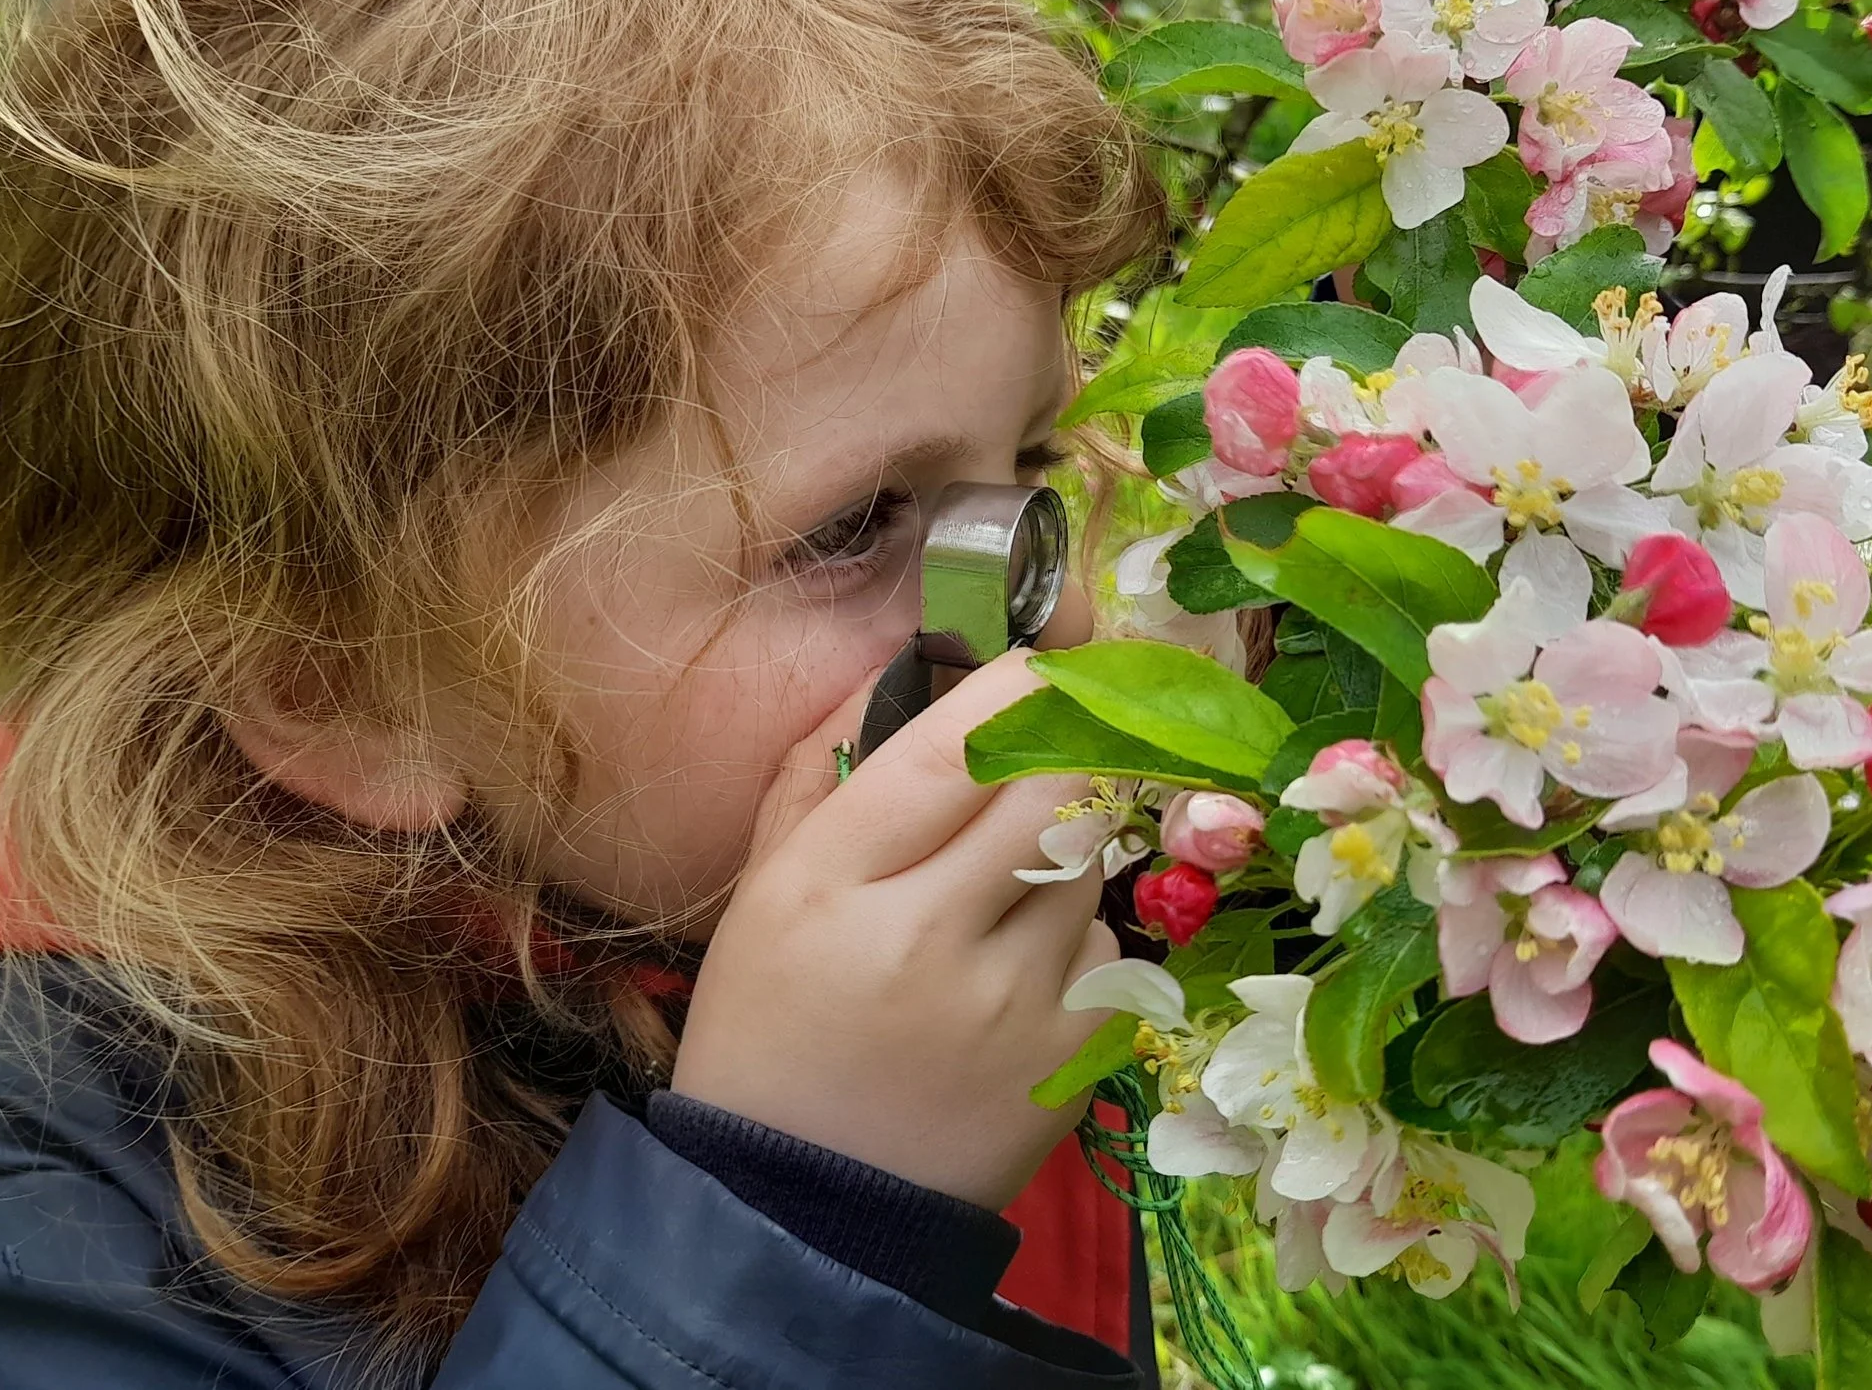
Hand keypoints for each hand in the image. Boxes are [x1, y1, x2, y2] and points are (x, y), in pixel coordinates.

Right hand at [673, 650, 1118, 1208]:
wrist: (803, 1211)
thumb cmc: (769, 1033)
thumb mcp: (762, 894)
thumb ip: (820, 775)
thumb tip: (900, 669)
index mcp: (830, 885)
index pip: (953, 747)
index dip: (1018, 685)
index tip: (1041, 659)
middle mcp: (926, 936)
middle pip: (1052, 787)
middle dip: (1066, 746)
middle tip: (1059, 739)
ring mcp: (1009, 1005)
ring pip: (1089, 862)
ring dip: (1066, 846)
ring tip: (1006, 881)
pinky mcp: (1067, 1063)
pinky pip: (1109, 949)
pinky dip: (1077, 938)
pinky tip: (1019, 967)